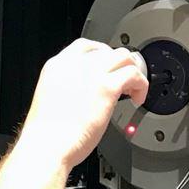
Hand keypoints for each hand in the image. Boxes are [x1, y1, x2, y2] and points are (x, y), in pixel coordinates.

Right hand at [20, 39, 148, 170]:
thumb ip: (68, 88)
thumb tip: (86, 92)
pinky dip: (141, 86)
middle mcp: (74, 64)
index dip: (101, 54)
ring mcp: (92, 74)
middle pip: (108, 50)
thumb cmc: (47, 131)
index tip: (108, 67)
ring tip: (133, 90)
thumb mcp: (51, 97)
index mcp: (57, 66)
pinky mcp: (107, 87)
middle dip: (119, 65)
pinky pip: (134, 75)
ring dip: (133, 72)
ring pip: (124, 58)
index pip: (85, 46)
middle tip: (124, 81)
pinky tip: (138, 100)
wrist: (47, 142)